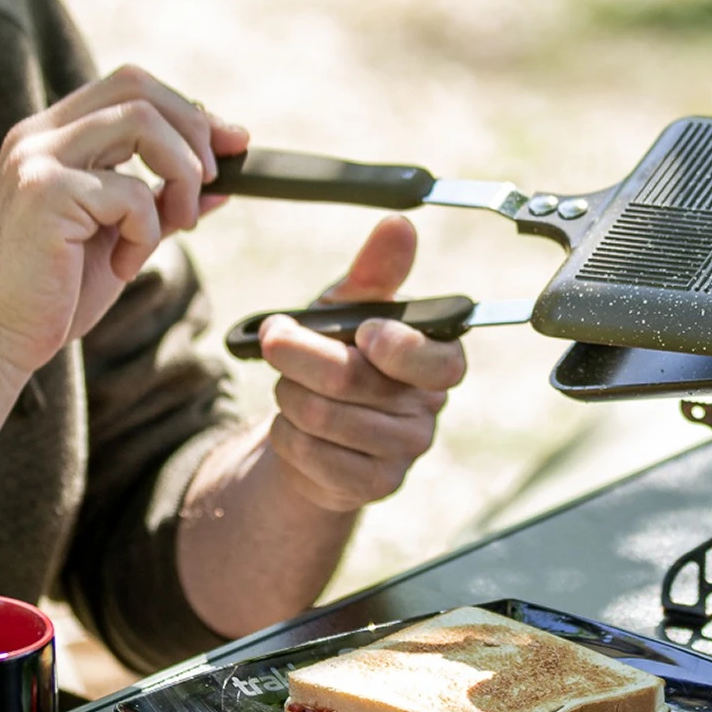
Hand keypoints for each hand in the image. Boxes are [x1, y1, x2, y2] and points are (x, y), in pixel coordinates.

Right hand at [0, 65, 249, 377]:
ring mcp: (36, 158)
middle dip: (193, 128)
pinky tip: (125, 265)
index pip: (130, 86)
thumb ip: (163, 202)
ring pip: (142, 123)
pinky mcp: (44, 192)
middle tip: (213, 179)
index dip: (188, 110)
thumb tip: (222, 181)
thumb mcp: (122, 236)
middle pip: (137, 87)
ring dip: (180, 175)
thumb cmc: (56, 292)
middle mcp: (38, 135)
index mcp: (52, 136)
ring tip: (178, 224)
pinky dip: (147, 232)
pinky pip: (132, 192)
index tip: (232, 144)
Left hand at [257, 215, 467, 512]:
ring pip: (323, 417)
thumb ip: (376, 270)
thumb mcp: (348, 308)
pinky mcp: (373, 486)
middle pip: (354, 382)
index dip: (398, 348)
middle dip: (299, 355)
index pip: (437, 361)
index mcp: (438, 359)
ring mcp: (403, 452)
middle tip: (274, 337)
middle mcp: (429, 408)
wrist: (315, 430)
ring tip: (290, 386)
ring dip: (287, 394)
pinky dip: (285, 433)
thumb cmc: (340, 357)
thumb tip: (399, 225)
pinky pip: (310, 454)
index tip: (363, 332)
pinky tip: (294, 426)